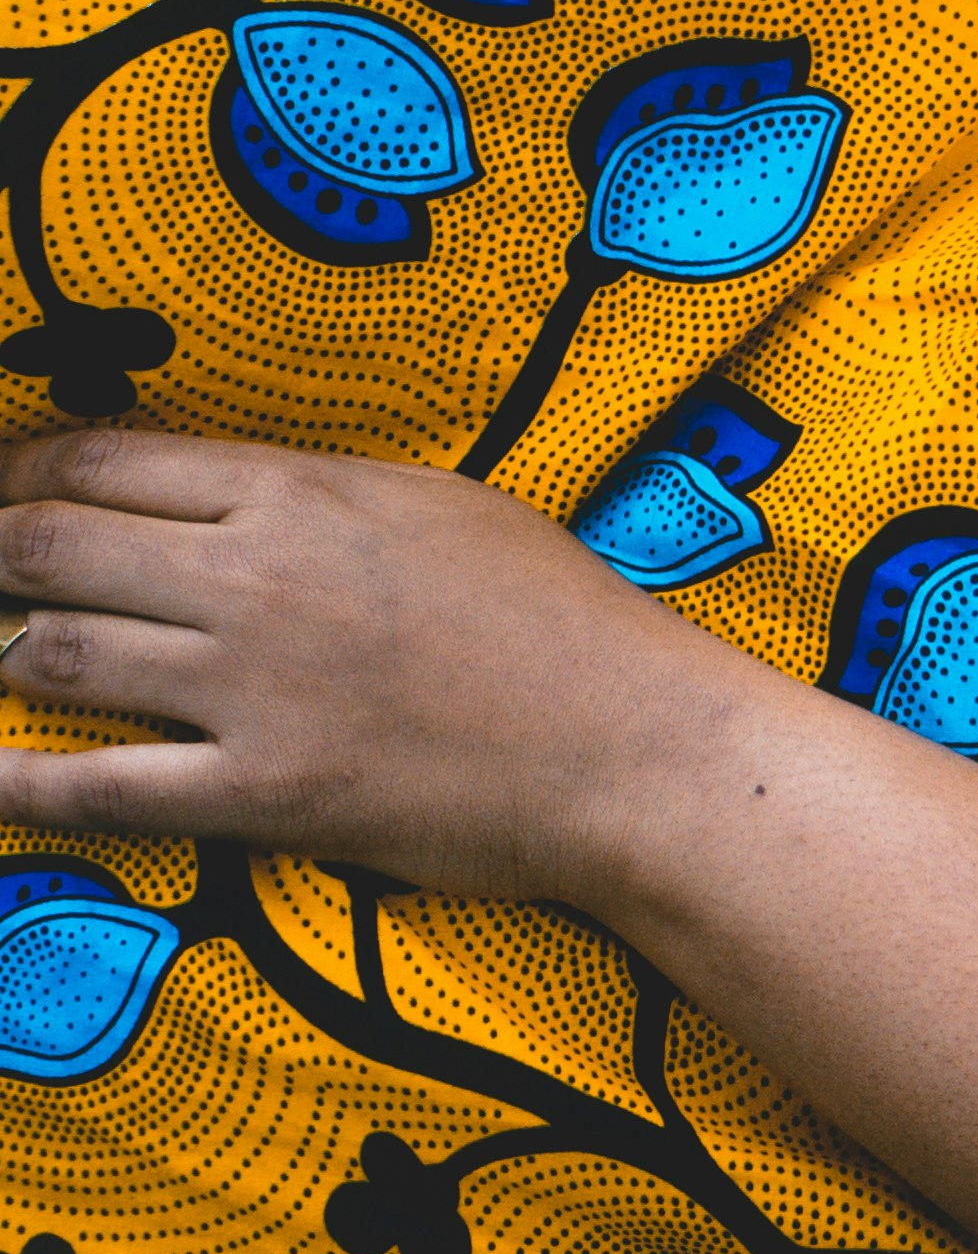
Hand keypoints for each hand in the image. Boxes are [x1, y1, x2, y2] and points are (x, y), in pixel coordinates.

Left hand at [0, 429, 786, 908]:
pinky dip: (13, 783)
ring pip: (56, 655)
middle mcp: (257, 579)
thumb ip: (317, 494)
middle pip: (48, 547)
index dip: (13, 472)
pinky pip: (98, 788)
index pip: (101, 461)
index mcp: (303, 494)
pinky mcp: (264, 791)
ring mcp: (253, 688)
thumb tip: (215, 497)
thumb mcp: (442, 507)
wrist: (639, 746)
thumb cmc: (564, 619)